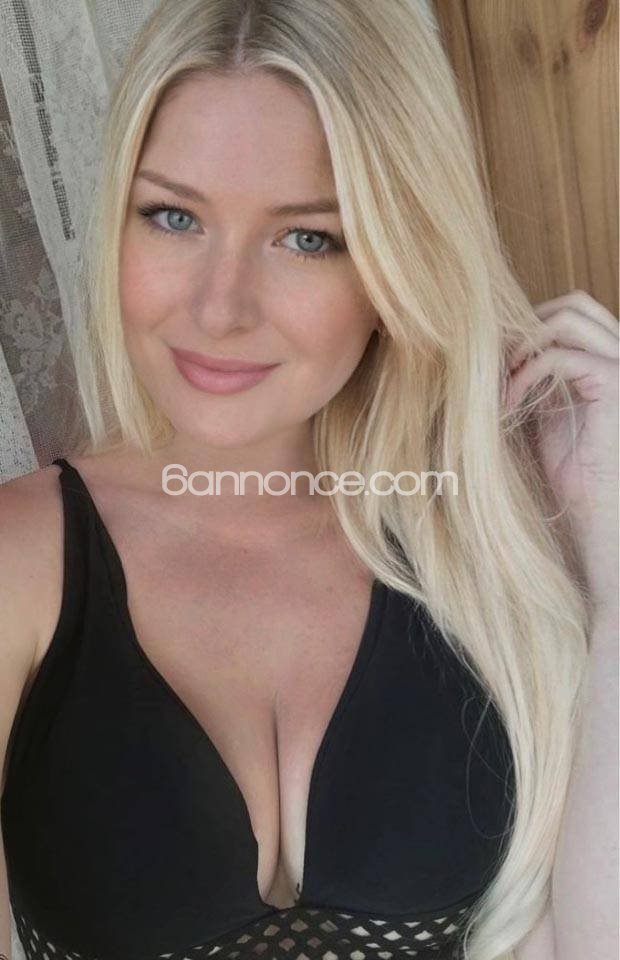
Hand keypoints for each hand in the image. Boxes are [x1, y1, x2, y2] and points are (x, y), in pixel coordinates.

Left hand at [505, 289, 618, 610]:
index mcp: (606, 360)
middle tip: (495, 367)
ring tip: (500, 385)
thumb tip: (485, 352)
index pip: (568, 311)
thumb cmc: (570, 476)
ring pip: (569, 316)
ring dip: (523, 346)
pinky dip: (526, 375)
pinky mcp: (616, 385)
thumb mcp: (541, 415)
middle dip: (525, 327)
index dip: (526, 328)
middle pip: (573, 301)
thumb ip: (527, 379)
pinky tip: (507, 406)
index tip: (490, 365)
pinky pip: (563, 355)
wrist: (598, 519)